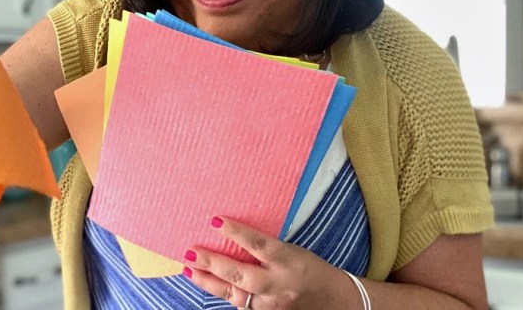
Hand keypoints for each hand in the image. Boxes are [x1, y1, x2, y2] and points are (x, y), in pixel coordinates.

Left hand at [183, 216, 346, 308]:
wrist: (334, 302)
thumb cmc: (310, 269)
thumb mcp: (293, 250)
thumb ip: (265, 246)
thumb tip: (230, 232)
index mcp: (289, 260)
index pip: (259, 245)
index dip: (236, 232)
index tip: (215, 221)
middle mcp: (279, 285)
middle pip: (241, 275)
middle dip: (213, 263)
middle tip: (190, 251)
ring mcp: (271, 305)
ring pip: (234, 294)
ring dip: (207, 281)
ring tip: (188, 268)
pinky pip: (238, 303)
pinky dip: (220, 292)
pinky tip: (204, 281)